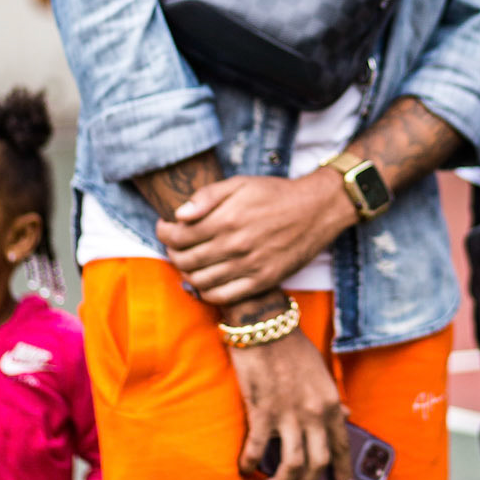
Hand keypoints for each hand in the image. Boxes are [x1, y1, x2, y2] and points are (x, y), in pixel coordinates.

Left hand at [156, 170, 355, 305]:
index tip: (164, 227)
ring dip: (187, 273)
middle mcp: (235, 246)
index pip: (178, 235)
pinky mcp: (262, 281)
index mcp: (226, 219)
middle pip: (185, 260)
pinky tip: (207, 279)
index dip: (163, 232)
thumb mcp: (240, 183)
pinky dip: (206, 292)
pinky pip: (222, 296)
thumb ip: (207, 196)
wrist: (317, 210)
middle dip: (172, 252)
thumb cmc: (276, 194)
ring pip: (200, 281)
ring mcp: (249, 266)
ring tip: (189, 261)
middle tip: (175, 245)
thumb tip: (179, 214)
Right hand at [231, 328, 352, 479]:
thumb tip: (348, 415)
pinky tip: (246, 469)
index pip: (341, 446)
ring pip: (292, 465)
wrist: (266, 327)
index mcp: (331, 403)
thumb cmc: (293, 347)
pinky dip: (251, 464)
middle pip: (317, 464)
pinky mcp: (262, 412)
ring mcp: (289, 415)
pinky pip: (258, 450)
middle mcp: (314, 414)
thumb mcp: (321, 372)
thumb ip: (333, 398)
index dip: (343, 471)